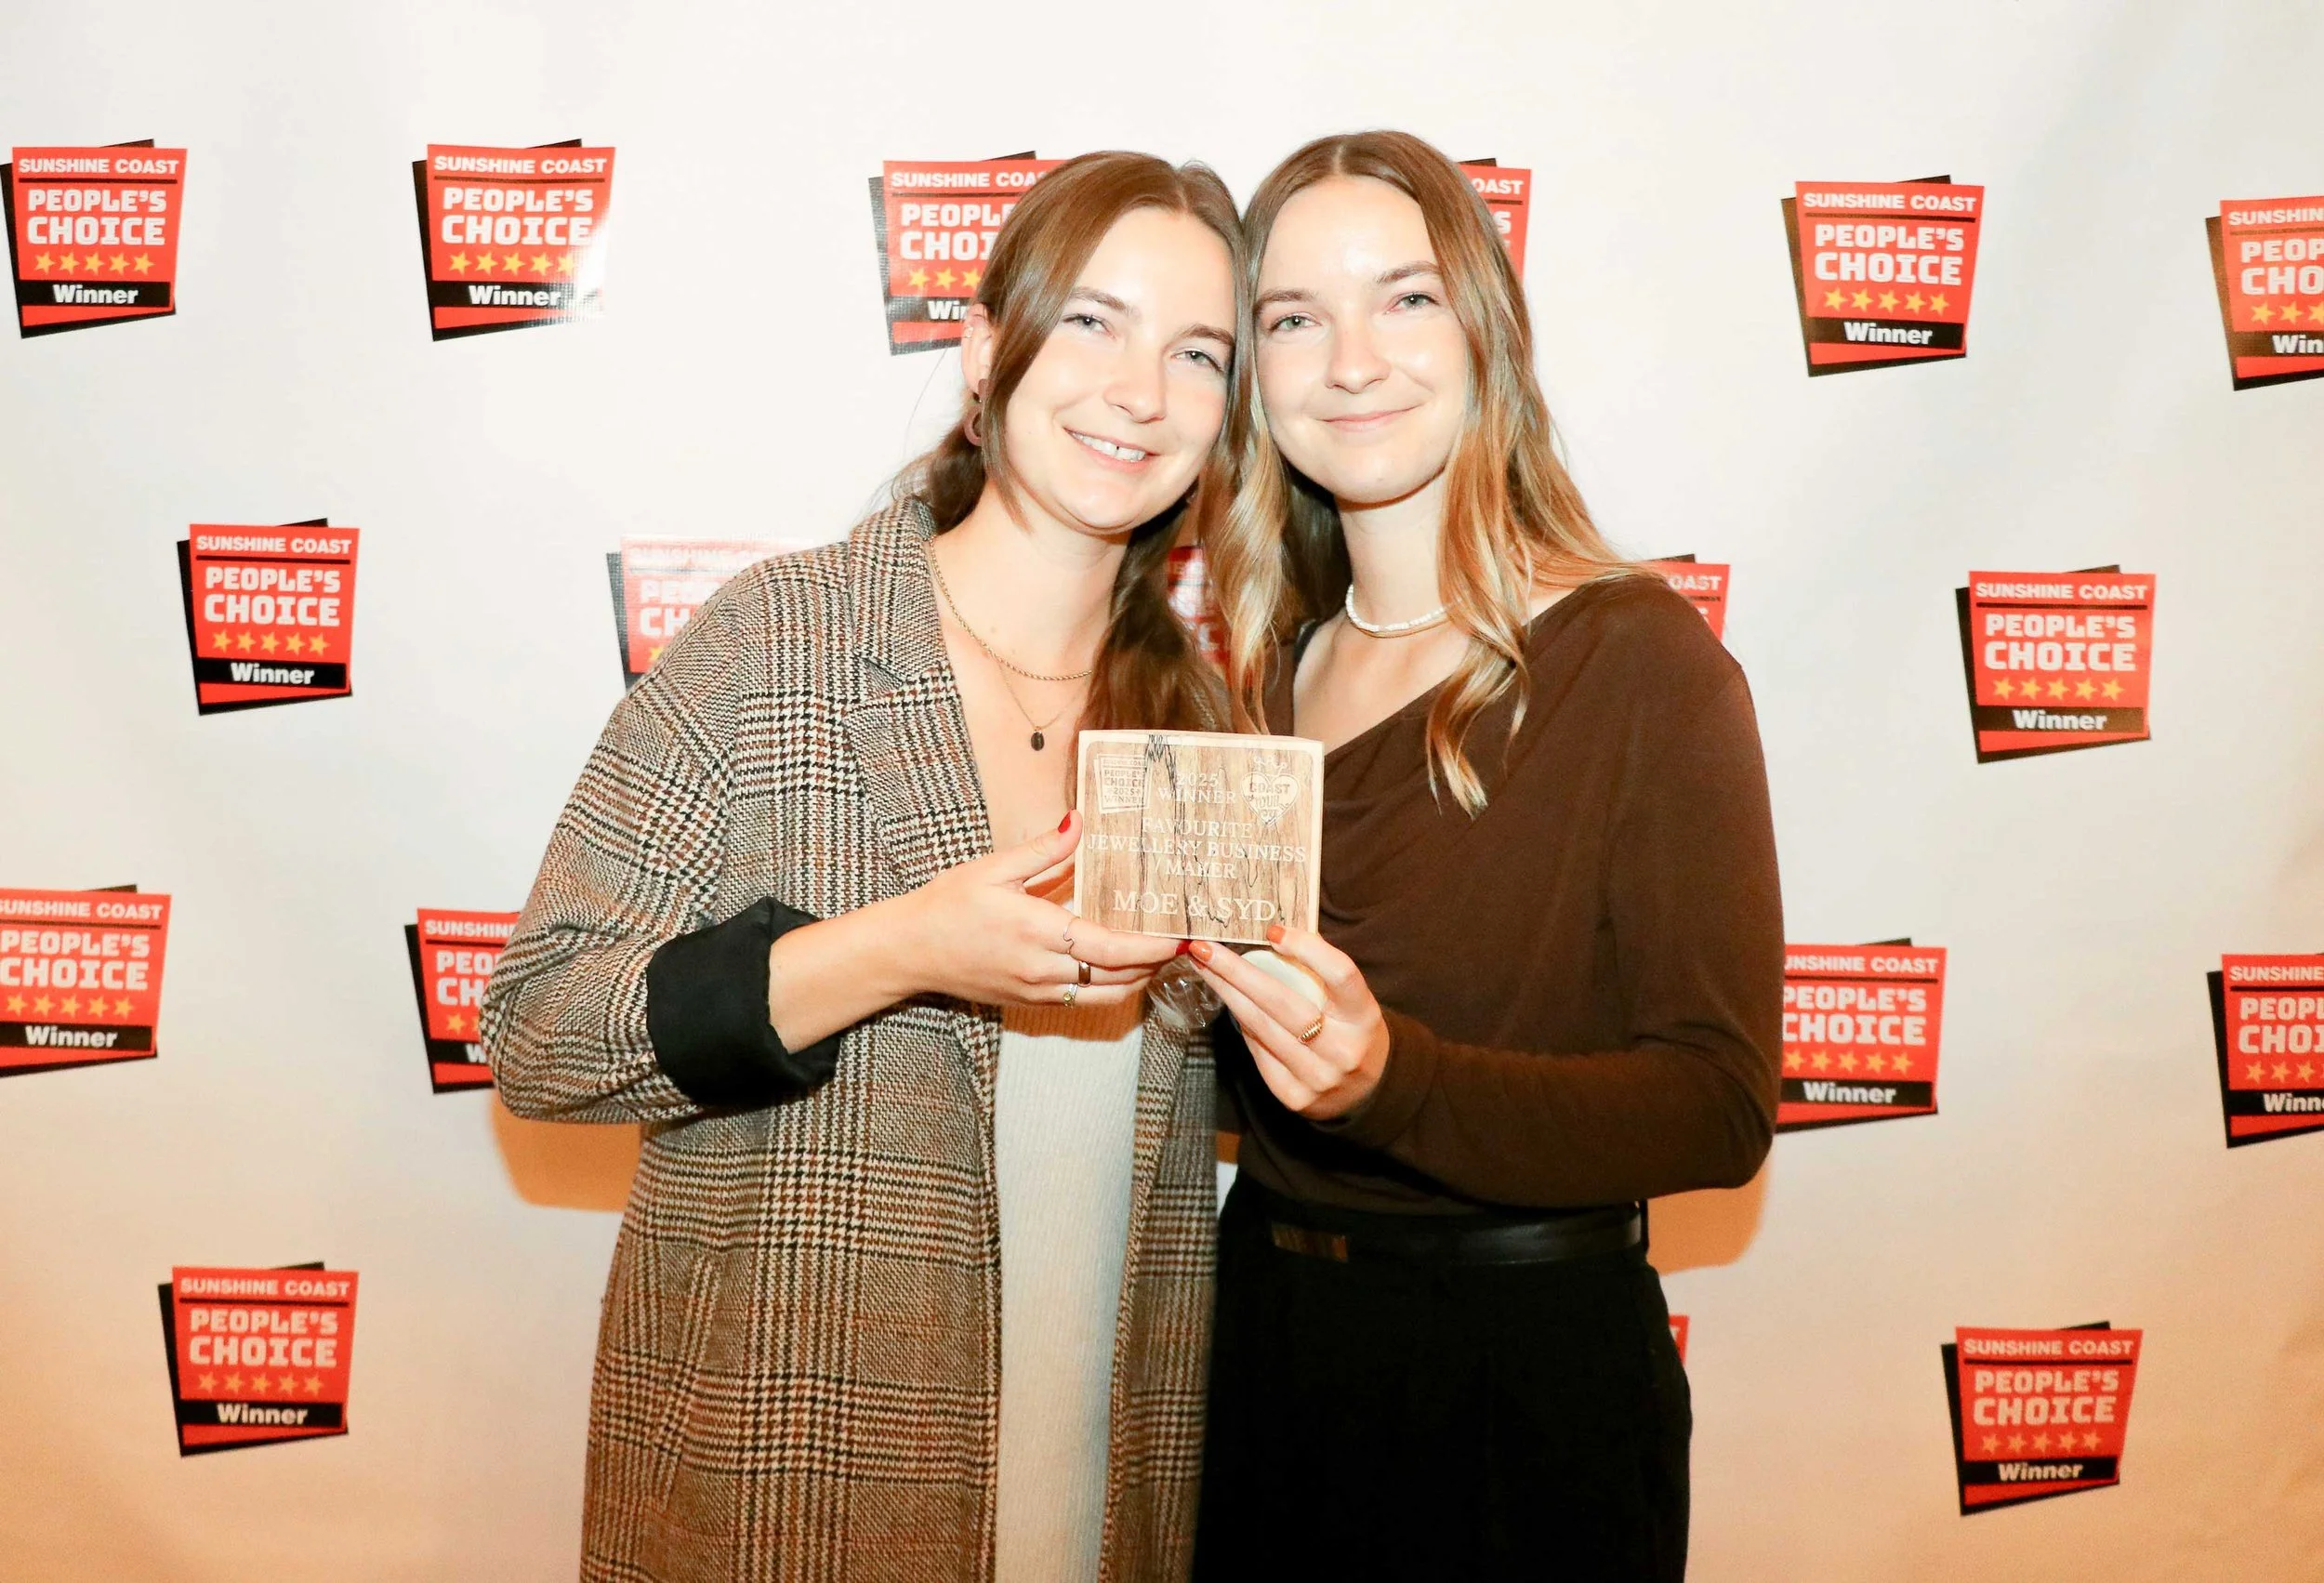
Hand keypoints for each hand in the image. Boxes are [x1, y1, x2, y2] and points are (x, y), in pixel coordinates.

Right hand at [897, 811, 1182, 1009]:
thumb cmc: (947, 905)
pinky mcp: (1030, 1002)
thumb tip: (1077, 822)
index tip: (1178, 936)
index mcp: (1037, 932)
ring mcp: (1037, 992)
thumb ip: (1043, 850)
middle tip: (1180, 941)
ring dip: (1138, 978)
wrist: (909, 951)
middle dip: (1155, 962)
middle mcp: (1042, 970)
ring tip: (1158, 954)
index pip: (1110, 948)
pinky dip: (1112, 988)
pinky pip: (1084, 1002)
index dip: (1151, 946)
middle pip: (1118, 977)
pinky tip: (1121, 967)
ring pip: (1106, 996)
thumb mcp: (993, 868)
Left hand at [1188, 924, 1390, 1120]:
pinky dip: (1243, 1025)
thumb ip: (1322, 970)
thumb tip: (1277, 931)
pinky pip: (1258, 1052)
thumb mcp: (1351, 1001)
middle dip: (1237, 972)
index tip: (1273, 930)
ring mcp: (1318, 1077)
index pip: (1340, 975)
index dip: (1307, 949)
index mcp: (1364, 1016)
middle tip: (1204, 948)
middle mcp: (1343, 1049)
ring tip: (1204, 968)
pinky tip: (1230, 1003)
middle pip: (1283, 1003)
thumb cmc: (1351, 1031)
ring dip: (1228, 994)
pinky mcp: (1294, 1096)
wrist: (1365, 1090)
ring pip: (1262, 1028)